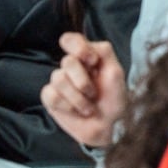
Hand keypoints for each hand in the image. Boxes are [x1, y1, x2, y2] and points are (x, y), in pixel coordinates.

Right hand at [42, 33, 128, 148]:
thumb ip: (104, 52)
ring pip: (58, 78)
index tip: (92, 61)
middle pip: (67, 61)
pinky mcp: (51, 98)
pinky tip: (77, 112)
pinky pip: (51, 95)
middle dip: (84, 81)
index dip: (78, 47)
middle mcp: (71, 67)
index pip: (71, 40)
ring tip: (89, 107)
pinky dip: (67, 106)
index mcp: (87, 57)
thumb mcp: (116, 72)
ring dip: (78, 98)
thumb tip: (87, 45)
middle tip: (95, 94)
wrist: (108, 127)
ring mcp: (59, 82)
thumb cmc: (115, 100)